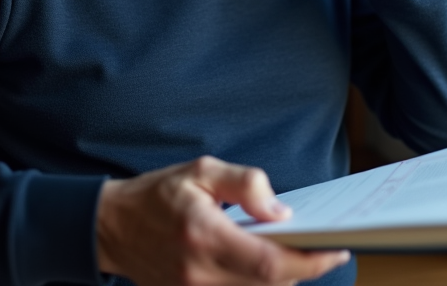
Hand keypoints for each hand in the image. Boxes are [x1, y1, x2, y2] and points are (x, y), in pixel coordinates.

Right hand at [96, 156, 350, 285]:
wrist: (110, 227)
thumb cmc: (157, 194)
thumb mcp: (201, 171)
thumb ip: (246, 185)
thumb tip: (281, 211)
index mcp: (204, 236)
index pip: (272, 264)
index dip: (311, 262)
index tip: (336, 251)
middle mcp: (199, 273)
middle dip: (302, 268)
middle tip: (321, 246)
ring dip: (281, 279)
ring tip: (294, 253)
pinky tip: (264, 266)